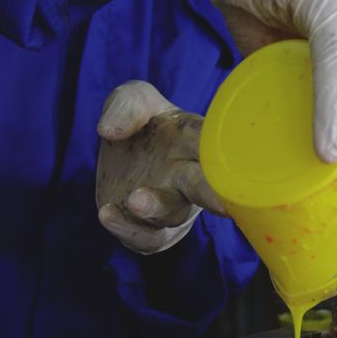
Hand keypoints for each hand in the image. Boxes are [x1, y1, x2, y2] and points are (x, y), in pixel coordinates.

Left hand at [95, 81, 224, 254]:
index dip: (220, 151)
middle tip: (222, 205)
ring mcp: (174, 206)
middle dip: (214, 196)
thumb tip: (110, 131)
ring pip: (173, 214)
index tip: (229, 156)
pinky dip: (128, 229)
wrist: (124, 163)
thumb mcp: (133, 99)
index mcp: (195, 141)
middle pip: (206, 188)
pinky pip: (147, 238)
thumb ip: (127, 105)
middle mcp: (191, 176)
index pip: (210, 143)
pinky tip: (107, 214)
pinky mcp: (153, 231)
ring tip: (135, 200)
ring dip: (156, 207)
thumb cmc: (144, 127)